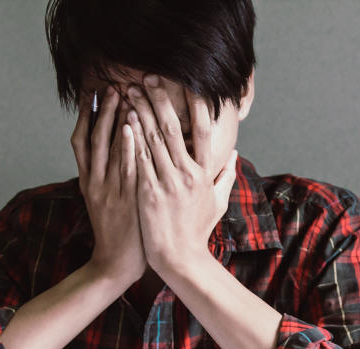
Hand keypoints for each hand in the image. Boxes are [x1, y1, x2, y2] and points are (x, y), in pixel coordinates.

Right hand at [70, 86, 144, 283]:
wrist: (115, 264)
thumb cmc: (117, 233)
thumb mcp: (104, 203)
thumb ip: (107, 178)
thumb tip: (116, 153)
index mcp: (88, 181)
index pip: (83, 141)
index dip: (87, 116)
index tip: (93, 93)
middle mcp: (94, 182)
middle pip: (94, 138)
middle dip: (102, 111)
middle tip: (111, 86)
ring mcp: (109, 191)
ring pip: (108, 149)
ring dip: (114, 121)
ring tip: (122, 96)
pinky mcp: (125, 200)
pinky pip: (126, 168)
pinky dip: (127, 147)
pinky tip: (131, 128)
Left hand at [126, 75, 237, 275]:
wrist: (180, 259)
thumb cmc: (198, 232)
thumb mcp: (217, 204)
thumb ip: (226, 176)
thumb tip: (235, 154)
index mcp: (205, 174)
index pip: (204, 132)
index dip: (196, 106)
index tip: (188, 85)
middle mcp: (187, 175)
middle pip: (174, 129)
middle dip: (160, 101)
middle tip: (148, 78)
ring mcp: (167, 184)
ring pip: (153, 140)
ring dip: (141, 112)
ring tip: (130, 92)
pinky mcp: (148, 194)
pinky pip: (139, 160)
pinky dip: (132, 139)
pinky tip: (124, 121)